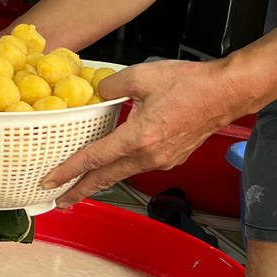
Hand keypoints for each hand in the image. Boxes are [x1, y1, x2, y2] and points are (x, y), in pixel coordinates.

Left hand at [42, 59, 245, 206]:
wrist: (226, 94)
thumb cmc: (191, 84)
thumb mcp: (143, 75)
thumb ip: (113, 84)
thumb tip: (100, 92)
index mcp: (139, 137)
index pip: (96, 159)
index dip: (69, 171)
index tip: (50, 182)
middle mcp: (150, 155)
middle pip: (107, 177)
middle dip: (80, 191)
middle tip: (59, 201)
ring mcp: (162, 160)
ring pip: (123, 172)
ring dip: (101, 180)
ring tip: (81, 184)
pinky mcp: (171, 158)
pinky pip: (139, 166)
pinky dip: (122, 168)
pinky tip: (114, 162)